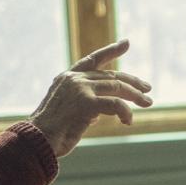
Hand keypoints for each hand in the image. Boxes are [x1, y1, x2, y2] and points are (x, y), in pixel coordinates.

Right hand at [28, 39, 152, 156]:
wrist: (36, 141)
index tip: (126, 43)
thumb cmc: (51, 133)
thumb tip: (102, 111)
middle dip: (133, 82)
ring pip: (118, 87)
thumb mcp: (69, 112)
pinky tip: (128, 122)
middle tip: (148, 90)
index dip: (111, 51)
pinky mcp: (86, 102)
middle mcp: (74, 79)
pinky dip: (126, 112)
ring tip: (148, 103)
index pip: (93, 59)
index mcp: (67, 78)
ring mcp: (80, 88)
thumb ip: (85, 105)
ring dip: (136, 96)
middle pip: (112, 76)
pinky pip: (115, 104)